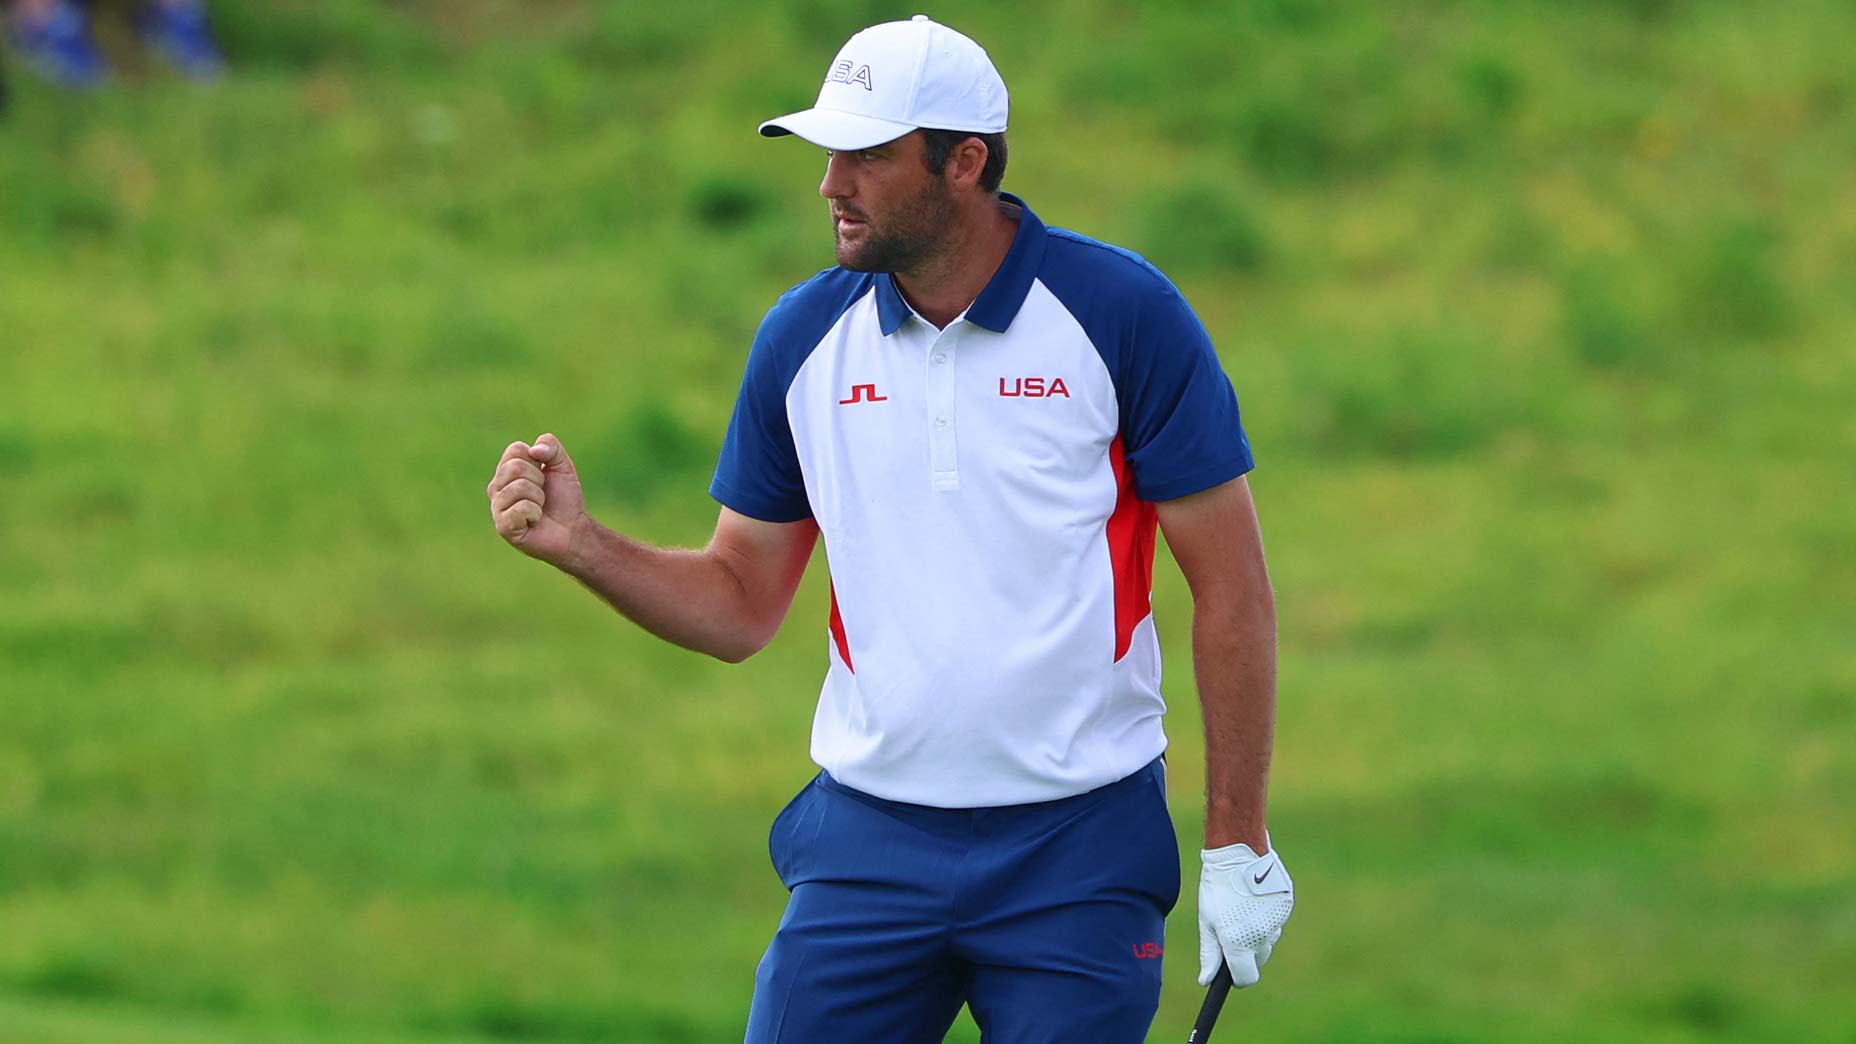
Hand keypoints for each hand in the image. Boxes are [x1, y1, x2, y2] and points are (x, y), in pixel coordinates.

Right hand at [487, 433, 588, 567]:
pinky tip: (534, 521)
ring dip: (539, 498)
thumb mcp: (562, 466)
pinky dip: (536, 513)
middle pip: (515, 467)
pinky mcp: (503, 526)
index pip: (515, 449)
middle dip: (539, 480)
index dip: (538, 460)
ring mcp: (497, 507)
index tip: (543, 475)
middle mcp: (496, 487)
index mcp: (506, 470)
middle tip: (543, 495)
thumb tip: (534, 450)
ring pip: (519, 487)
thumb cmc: (564, 499)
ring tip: (539, 508)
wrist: (572, 530)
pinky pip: (521, 508)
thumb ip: (551, 446)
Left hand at [1197, 840, 1292, 987]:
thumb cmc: (1218, 886)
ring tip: (1241, 907)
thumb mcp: (1208, 920)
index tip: (1230, 971)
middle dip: (1247, 954)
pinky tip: (1254, 898)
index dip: (1237, 978)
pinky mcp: (1286, 907)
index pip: (1246, 978)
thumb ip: (1210, 953)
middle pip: (1258, 960)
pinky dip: (1266, 916)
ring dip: (1257, 933)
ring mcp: (1277, 921)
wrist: (1239, 852)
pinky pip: (1275, 921)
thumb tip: (1207, 980)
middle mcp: (1261, 936)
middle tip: (1232, 931)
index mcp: (1239, 942)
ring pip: (1268, 940)